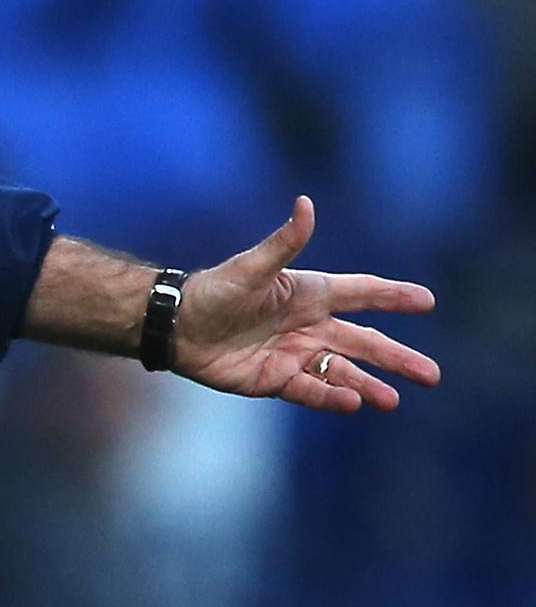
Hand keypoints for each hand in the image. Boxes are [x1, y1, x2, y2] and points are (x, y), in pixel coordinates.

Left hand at [174, 196, 439, 411]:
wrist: (176, 326)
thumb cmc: (213, 290)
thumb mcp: (251, 267)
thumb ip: (284, 242)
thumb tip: (306, 203)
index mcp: (308, 293)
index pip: (361, 293)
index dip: (393, 295)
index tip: (427, 300)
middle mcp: (308, 325)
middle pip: (364, 344)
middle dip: (397, 358)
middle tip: (431, 375)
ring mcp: (295, 355)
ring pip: (342, 372)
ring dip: (368, 385)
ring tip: (392, 400)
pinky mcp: (277, 380)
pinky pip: (311, 390)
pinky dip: (331, 397)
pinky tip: (351, 403)